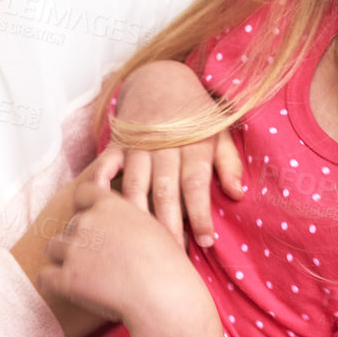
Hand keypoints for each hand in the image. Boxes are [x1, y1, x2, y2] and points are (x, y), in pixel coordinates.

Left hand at [39, 180, 221, 336]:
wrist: (164, 296)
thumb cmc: (167, 266)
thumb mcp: (153, 226)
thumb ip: (129, 216)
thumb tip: (120, 220)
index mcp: (110, 205)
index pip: (82, 193)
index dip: (84, 208)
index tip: (92, 223)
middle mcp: (88, 221)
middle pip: (69, 225)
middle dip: (79, 240)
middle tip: (99, 261)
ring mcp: (74, 249)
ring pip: (53, 248)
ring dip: (64, 260)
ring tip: (86, 276)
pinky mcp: (66, 278)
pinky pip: (44, 277)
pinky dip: (52, 283)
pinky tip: (67, 289)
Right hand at [91, 61, 245, 247]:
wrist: (161, 79)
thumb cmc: (195, 117)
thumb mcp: (220, 132)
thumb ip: (228, 163)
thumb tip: (237, 194)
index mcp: (193, 143)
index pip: (195, 184)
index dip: (200, 215)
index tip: (206, 242)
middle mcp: (164, 144)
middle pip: (165, 190)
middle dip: (169, 226)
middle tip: (173, 257)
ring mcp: (138, 144)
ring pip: (134, 184)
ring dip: (137, 216)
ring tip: (140, 245)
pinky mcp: (117, 143)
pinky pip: (105, 165)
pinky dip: (100, 184)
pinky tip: (101, 208)